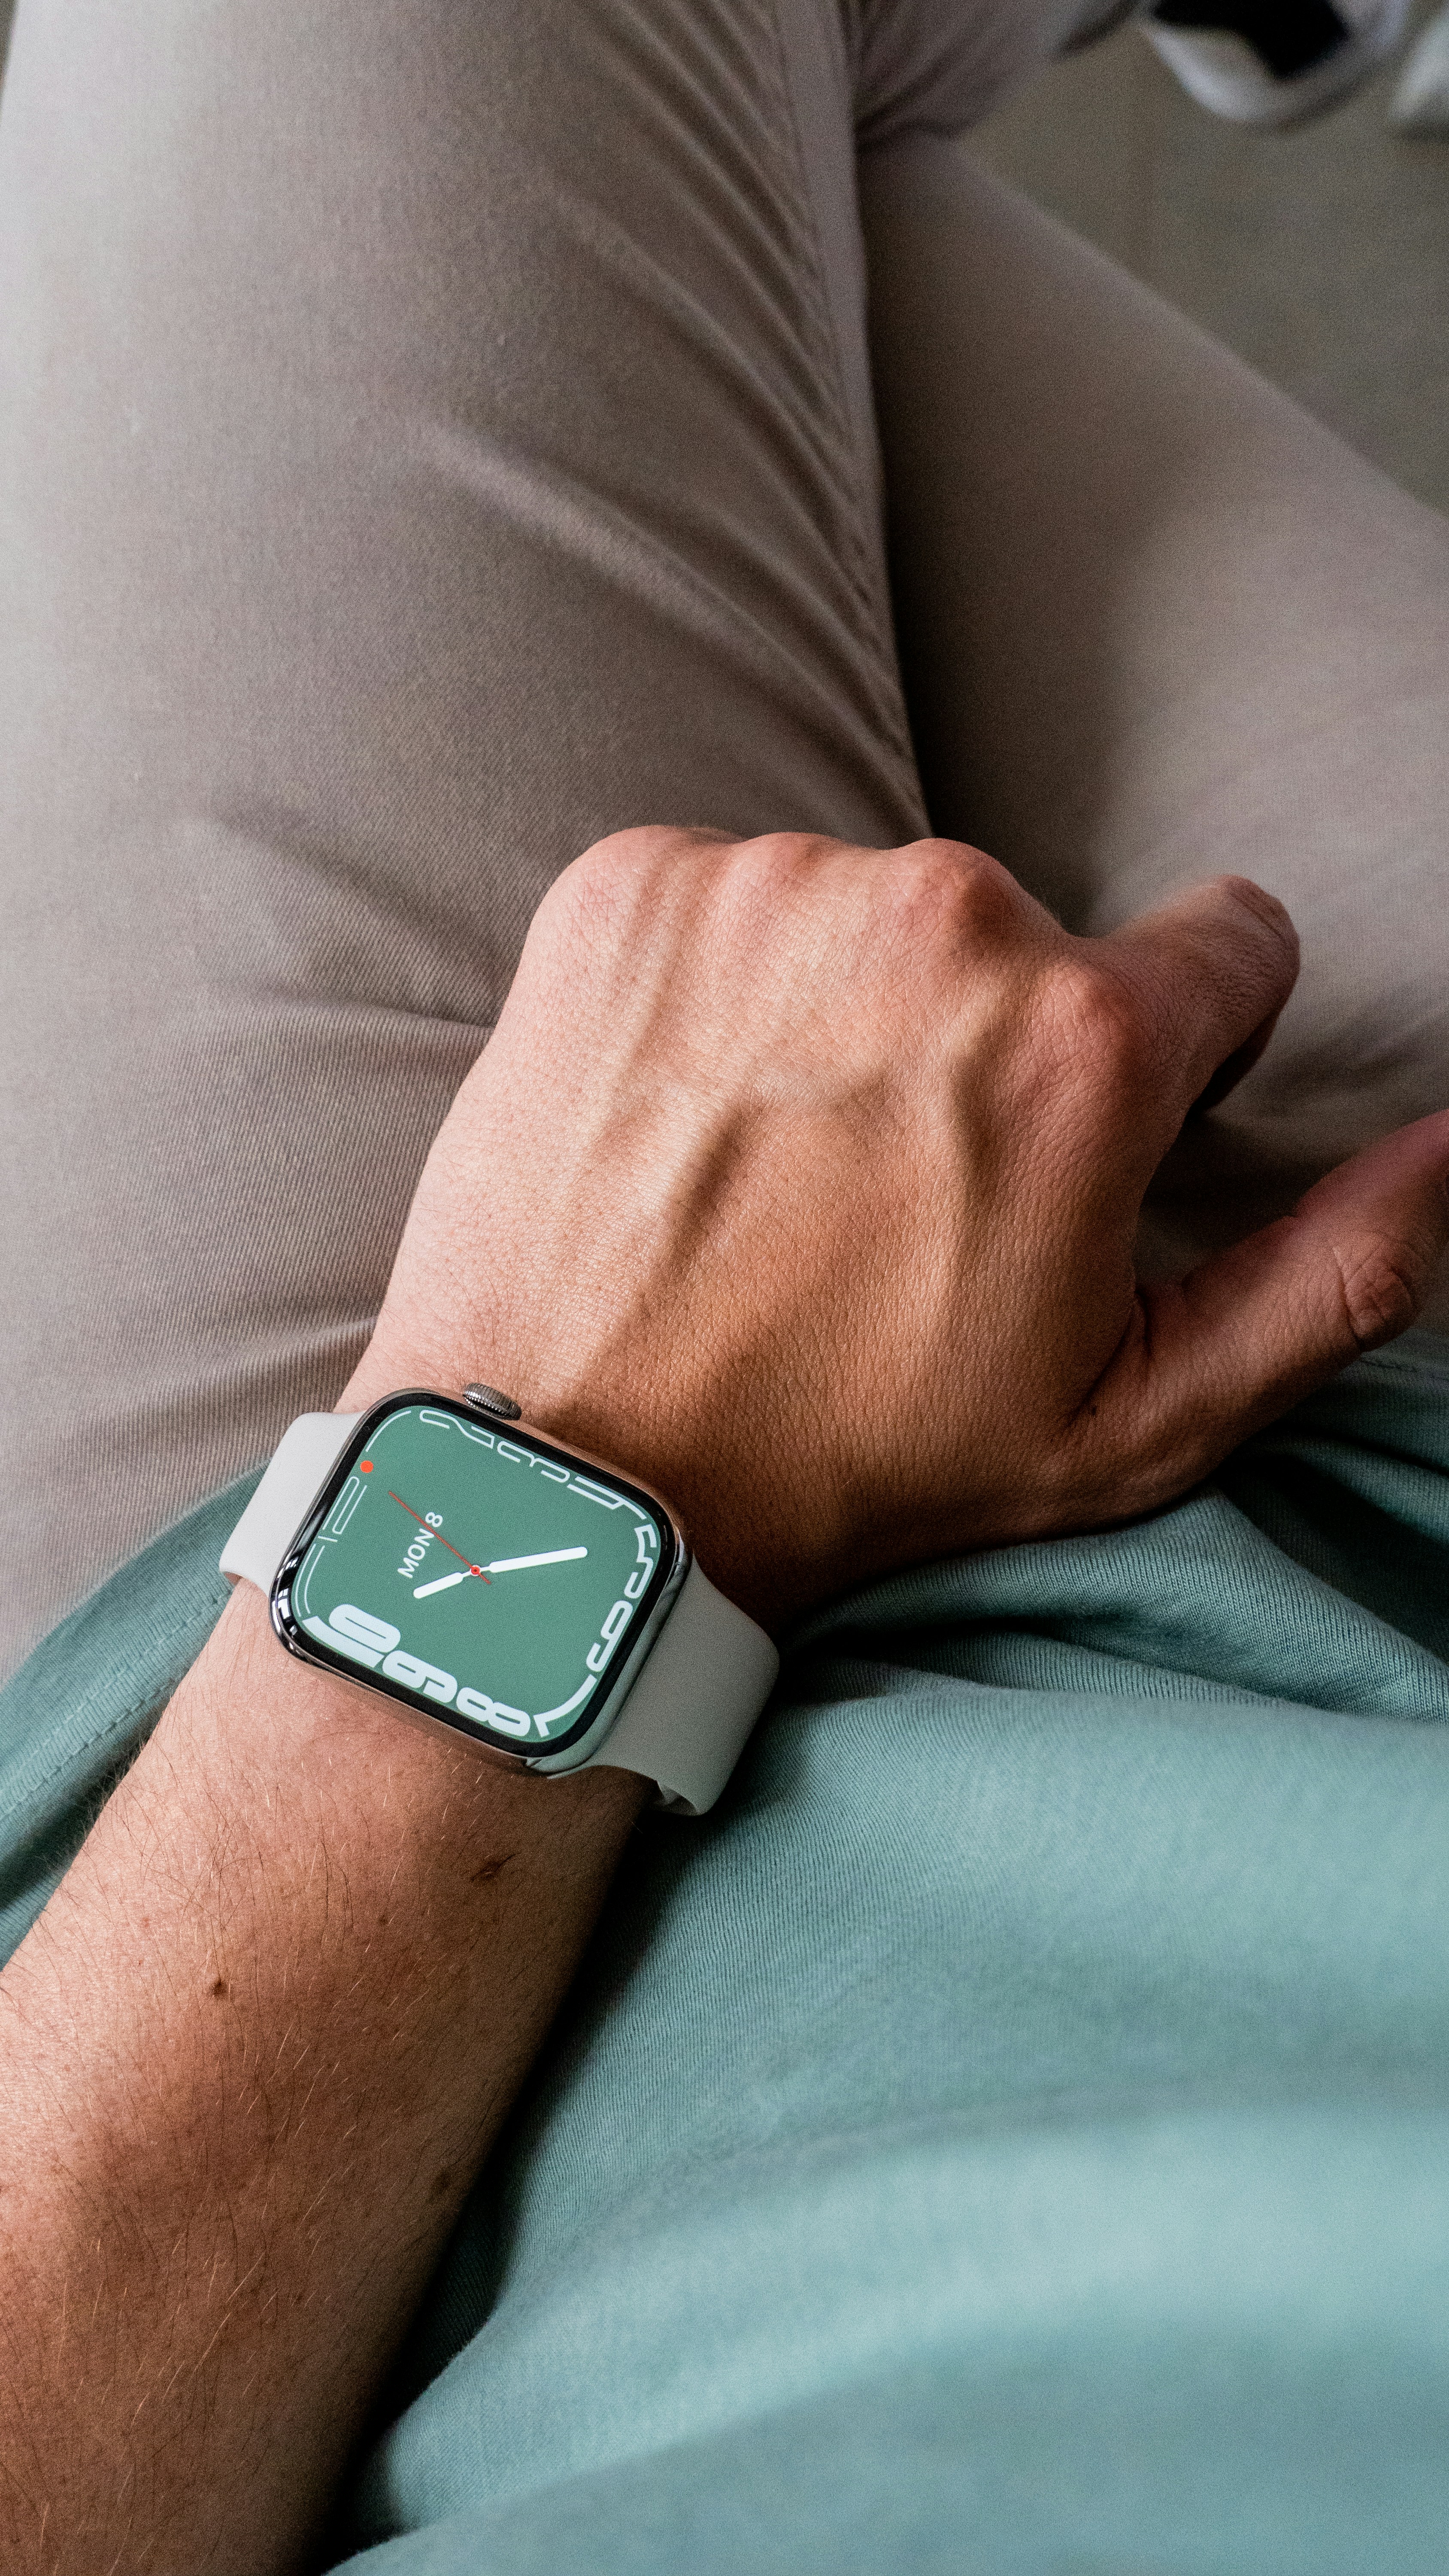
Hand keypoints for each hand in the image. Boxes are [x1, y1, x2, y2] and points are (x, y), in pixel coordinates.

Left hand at [350, 828, 1448, 1627]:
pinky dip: (716, 982)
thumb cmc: (856, 1460)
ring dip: (847, 1007)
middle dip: (992, 1038)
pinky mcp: (626, 884)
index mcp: (1086, 1040)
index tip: (1080, 1138)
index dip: (1176, 1052)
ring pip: (873, 914)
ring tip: (773, 1162)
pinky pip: (729, 895)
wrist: (571, 1474)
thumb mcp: (1137, 1415)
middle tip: (891, 1189)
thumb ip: (1335, 1270)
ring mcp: (766, 886)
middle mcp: (939, 917)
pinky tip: (684, 1110)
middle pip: (1031, 936)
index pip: (1227, 946)